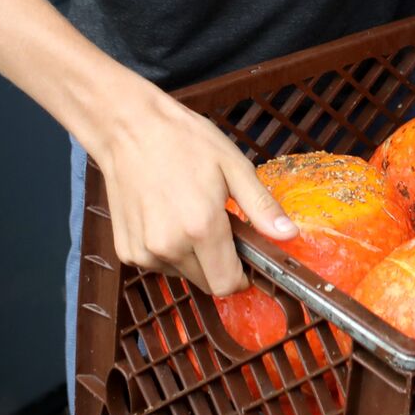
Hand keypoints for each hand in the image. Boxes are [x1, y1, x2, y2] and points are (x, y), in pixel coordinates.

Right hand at [87, 88, 296, 295]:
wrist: (131, 130)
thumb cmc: (185, 142)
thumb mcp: (234, 166)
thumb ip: (262, 207)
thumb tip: (289, 235)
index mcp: (200, 228)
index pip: (227, 284)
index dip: (243, 275)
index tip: (248, 257)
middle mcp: (168, 247)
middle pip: (207, 282)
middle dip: (221, 262)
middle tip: (221, 224)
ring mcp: (143, 252)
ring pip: (183, 274)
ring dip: (195, 257)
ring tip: (192, 215)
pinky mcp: (126, 251)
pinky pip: (159, 265)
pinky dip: (170, 251)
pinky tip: (169, 219)